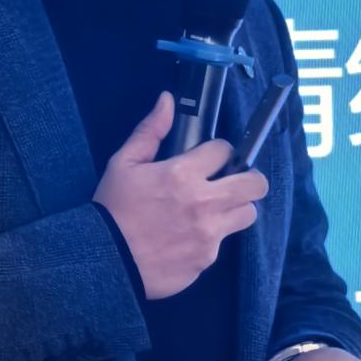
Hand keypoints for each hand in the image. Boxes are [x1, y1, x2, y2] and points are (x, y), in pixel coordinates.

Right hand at [93, 90, 269, 299]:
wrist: (104, 261)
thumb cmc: (112, 208)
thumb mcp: (123, 164)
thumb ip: (150, 131)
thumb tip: (167, 100)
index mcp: (182, 174)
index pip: (225, 150)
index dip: (218, 151)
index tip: (209, 158)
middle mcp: (203, 202)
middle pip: (255, 185)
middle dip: (248, 178)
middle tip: (232, 181)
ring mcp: (209, 234)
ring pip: (248, 214)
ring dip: (236, 208)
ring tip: (215, 210)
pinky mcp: (207, 259)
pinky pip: (223, 243)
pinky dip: (212, 237)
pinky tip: (190, 237)